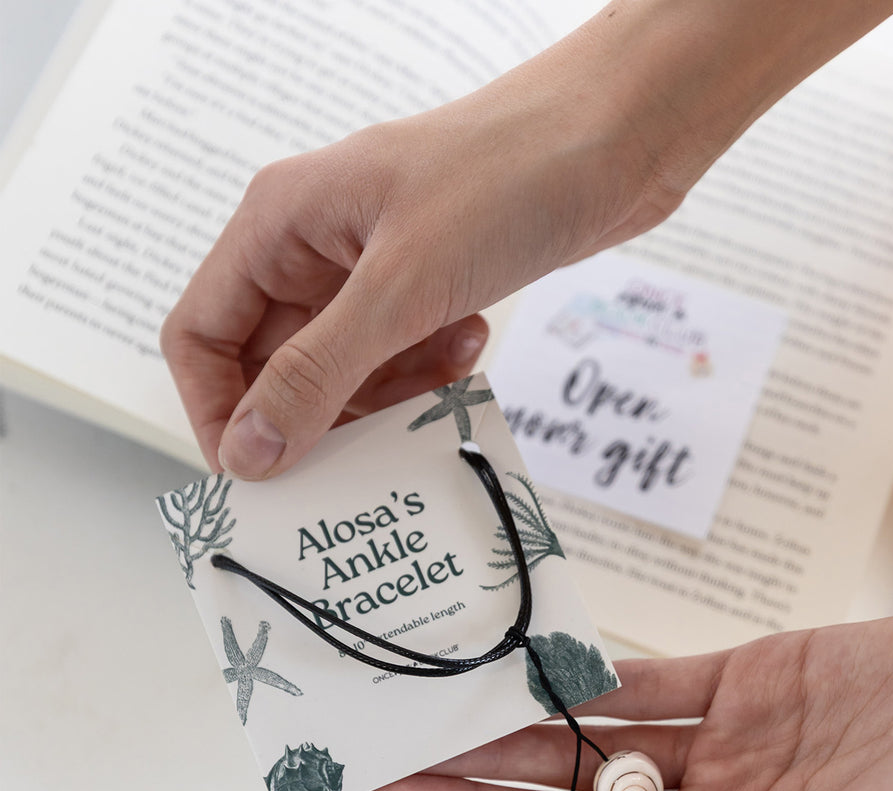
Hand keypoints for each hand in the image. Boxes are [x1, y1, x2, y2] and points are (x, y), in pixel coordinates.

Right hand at [161, 0, 892, 477]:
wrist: (615, 141)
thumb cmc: (505, 177)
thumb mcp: (400, 288)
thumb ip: (318, 373)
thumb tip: (251, 450)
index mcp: (278, 227)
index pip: (202, 336)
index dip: (219, 412)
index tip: (260, 473)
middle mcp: (313, 250)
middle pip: (275, 365)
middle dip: (317, 414)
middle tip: (363, 454)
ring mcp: (372, 269)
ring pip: (343, 370)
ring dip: (385, 392)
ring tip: (438, 366)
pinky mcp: (425, 287)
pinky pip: (399, 357)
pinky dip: (426, 370)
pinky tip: (468, 340)